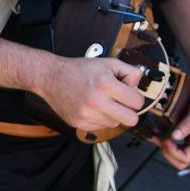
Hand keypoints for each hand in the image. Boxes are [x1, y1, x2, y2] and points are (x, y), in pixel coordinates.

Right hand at [34, 55, 148, 136]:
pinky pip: (101, 127)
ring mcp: (87, 115)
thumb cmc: (79, 70)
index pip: (137, 102)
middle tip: (122, 103)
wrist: (51, 78)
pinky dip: (100, 119)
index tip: (129, 94)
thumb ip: (129, 72)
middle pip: (131, 120)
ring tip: (103, 102)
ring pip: (116, 124)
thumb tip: (138, 87)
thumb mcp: (107, 63)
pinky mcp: (80, 124)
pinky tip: (92, 108)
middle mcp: (97, 102)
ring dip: (113, 115)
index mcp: (106, 84)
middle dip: (130, 111)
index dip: (135, 97)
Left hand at [157, 83, 189, 169]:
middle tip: (161, 140)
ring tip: (156, 137)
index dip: (173, 152)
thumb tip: (175, 136)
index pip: (185, 159)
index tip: (167, 139)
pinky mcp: (189, 137)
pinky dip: (167, 142)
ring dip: (165, 148)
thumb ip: (187, 125)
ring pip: (177, 155)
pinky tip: (159, 133)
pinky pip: (176, 145)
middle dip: (167, 153)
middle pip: (180, 162)